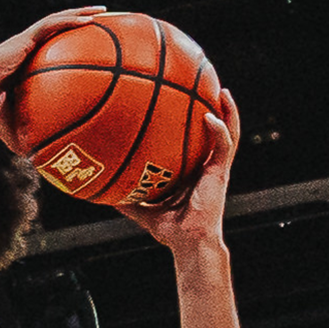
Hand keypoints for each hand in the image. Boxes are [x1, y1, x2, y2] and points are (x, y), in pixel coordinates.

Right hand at [0, 6, 105, 149]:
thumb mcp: (13, 131)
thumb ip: (31, 141)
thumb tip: (44, 165)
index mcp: (32, 67)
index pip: (58, 54)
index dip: (79, 49)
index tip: (101, 52)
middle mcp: (32, 51)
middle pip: (64, 32)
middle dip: (87, 26)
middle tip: (112, 26)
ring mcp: (28, 42)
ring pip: (61, 22)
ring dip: (83, 14)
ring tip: (105, 12)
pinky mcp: (24, 38)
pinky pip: (51, 25)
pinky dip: (71, 20)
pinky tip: (89, 18)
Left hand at [119, 89, 240, 254]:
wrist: (188, 243)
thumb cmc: (169, 230)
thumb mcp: (142, 209)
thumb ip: (125, 199)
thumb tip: (100, 192)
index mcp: (192, 171)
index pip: (195, 141)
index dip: (194, 122)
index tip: (183, 100)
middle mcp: (206, 166)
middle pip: (215, 130)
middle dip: (214, 107)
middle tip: (206, 84)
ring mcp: (216, 169)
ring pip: (228, 133)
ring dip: (227, 112)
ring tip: (221, 90)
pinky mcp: (221, 174)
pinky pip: (224, 146)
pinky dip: (218, 131)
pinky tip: (209, 117)